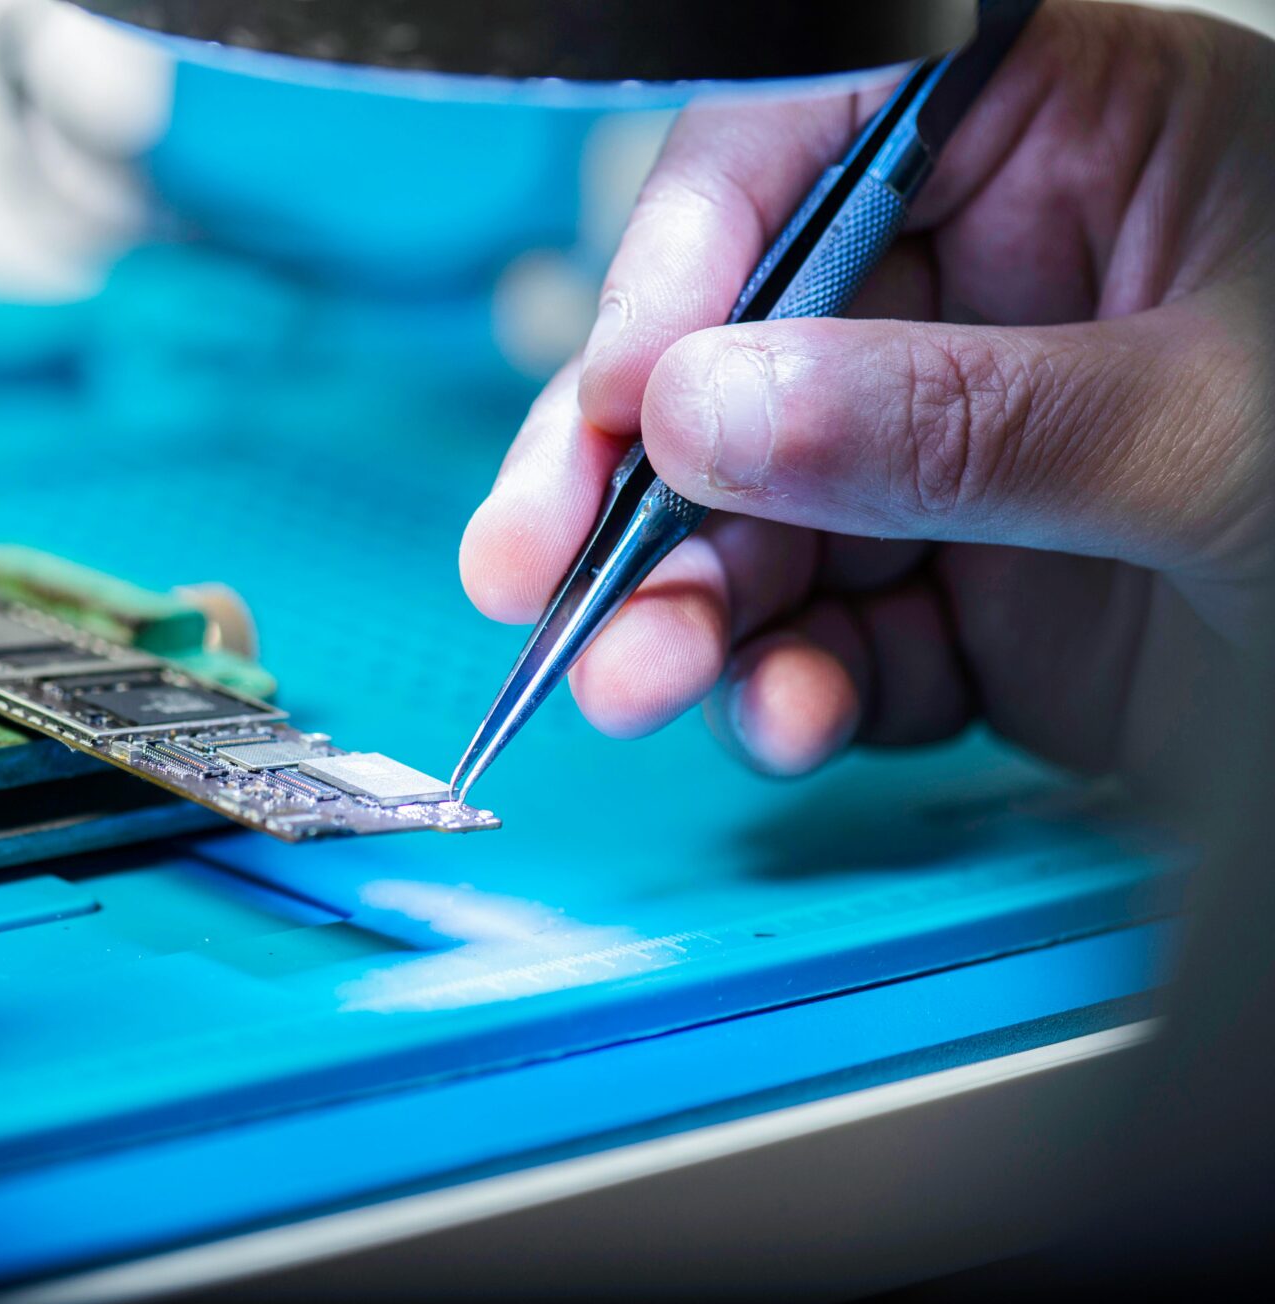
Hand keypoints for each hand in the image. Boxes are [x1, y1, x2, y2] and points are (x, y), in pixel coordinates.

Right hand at [461, 0, 1273, 782]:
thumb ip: (952, 418)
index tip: (619, 394)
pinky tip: (788, 718)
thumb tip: (708, 412)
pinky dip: (791, 689)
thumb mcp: (1208, 427)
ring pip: (758, 517)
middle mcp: (984, 289)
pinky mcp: (962, 592)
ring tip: (646, 681)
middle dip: (631, 478)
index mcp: (1064, 148)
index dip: (685, 264)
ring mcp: (959, 451)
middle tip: (536, 572)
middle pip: (738, 352)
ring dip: (688, 609)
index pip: (810, 146)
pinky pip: (831, 632)